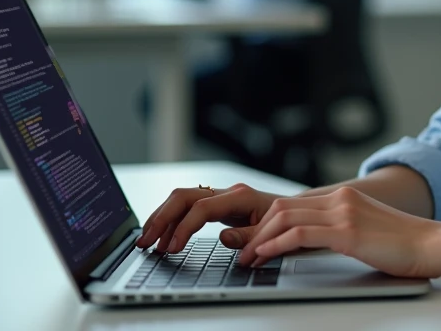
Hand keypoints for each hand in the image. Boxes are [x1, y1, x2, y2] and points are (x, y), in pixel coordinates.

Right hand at [137, 183, 280, 252]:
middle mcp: (227, 192)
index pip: (201, 208)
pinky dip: (173, 222)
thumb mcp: (273, 231)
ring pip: (182, 199)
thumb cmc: (287, 222)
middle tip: (144, 241)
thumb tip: (223, 238)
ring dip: (162, 219)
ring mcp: (221, 196)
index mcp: (240, 196)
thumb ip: (249, 236)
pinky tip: (164, 238)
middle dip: (161, 218)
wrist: (295, 211)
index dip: (183, 228)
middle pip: (184, 196)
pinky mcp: (218, 204)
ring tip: (147, 241)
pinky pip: (188, 208)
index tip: (171, 249)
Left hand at [235, 186, 440, 279]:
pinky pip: (299, 234)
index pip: (294, 204)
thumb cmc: (408, 245)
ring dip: (260, 239)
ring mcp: (343, 213)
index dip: (268, 223)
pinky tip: (266, 256)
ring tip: (249, 259)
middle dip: (257, 230)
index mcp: (345, 197)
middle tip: (243, 252)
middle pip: (283, 207)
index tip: (255, 242)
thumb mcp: (370, 231)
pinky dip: (276, 245)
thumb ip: (345, 229)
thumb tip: (319, 243)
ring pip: (285, 217)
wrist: (435, 244)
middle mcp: (341, 198)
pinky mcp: (347, 231)